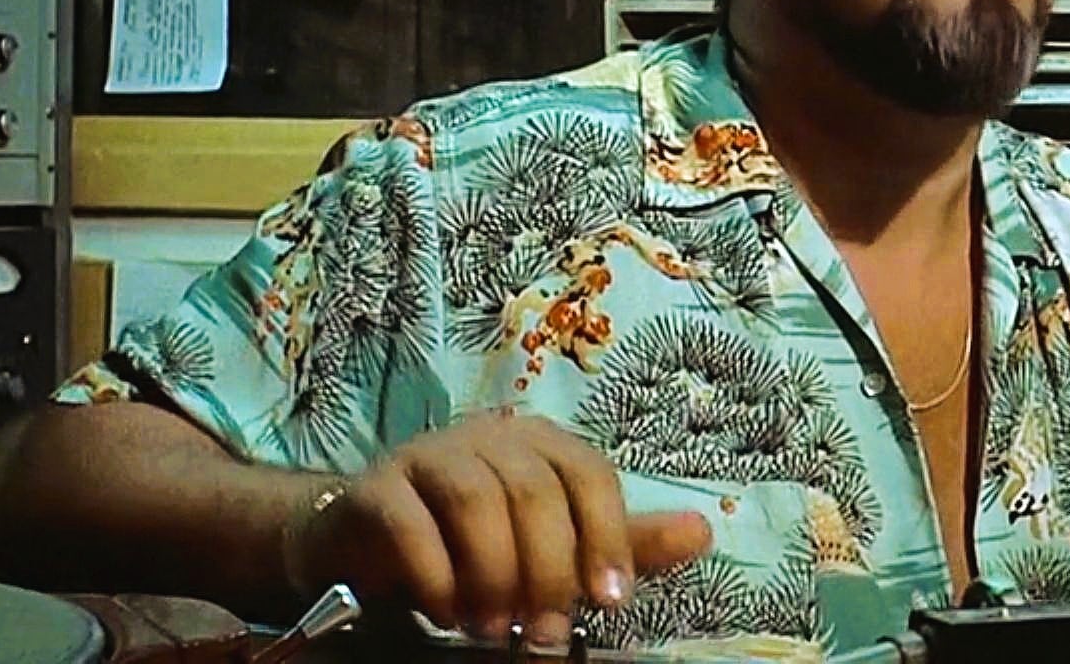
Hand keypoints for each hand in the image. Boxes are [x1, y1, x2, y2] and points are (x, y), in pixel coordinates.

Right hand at [280, 411, 711, 644]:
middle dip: (547, 570)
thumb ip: (622, 542)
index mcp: (542, 443)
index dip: (607, 536)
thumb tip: (702, 533)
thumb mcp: (555, 546)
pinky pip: (410, 522)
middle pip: (534, 490)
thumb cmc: (476, 544)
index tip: (610, 601)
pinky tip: (446, 611)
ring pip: (475, 499)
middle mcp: (489, 436)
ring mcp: (429, 454)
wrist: (366, 546)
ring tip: (494, 629)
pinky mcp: (376, 487)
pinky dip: (436, 574)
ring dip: (493, 572)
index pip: (589, 475)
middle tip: (545, 633)